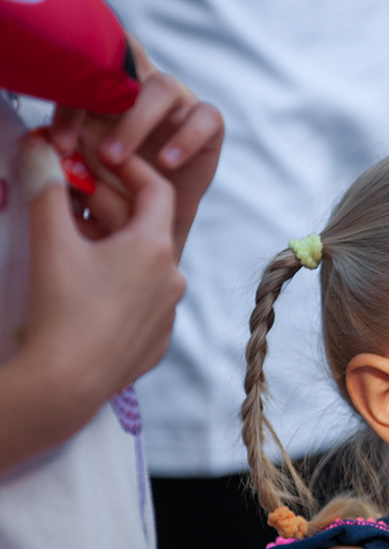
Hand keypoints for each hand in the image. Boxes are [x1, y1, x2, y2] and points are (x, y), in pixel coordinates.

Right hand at [19, 135, 183, 417]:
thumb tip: (37, 146)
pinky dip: (114, 279)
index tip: (96, 154)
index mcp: (157, 248)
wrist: (66, 384)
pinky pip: (137, 298)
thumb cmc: (62, 309)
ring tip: (66, 230)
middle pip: (143, 225)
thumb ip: (46, 188)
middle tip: (66, 185)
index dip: (126, 165)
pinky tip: (81, 279)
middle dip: (104, 201)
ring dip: (108, 240)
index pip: (155, 188)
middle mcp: (173, 278)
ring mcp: (167, 313)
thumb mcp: (51, 241)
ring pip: (140, 263)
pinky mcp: (154, 341)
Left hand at [47, 33, 221, 260]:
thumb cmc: (114, 195)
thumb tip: (41, 147)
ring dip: (136, 122)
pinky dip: (186, 137)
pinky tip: (167, 162)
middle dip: (102, 102)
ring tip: (116, 160)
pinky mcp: (208, 124)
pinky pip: (205, 117)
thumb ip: (68, 152)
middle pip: (125, 68)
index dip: (71, 102)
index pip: (88, 73)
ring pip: (162, 88)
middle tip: (81, 147)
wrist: (156, 225)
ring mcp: (177, 103)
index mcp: (107, 92)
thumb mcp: (82, 171)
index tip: (56, 143)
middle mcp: (142, 89)